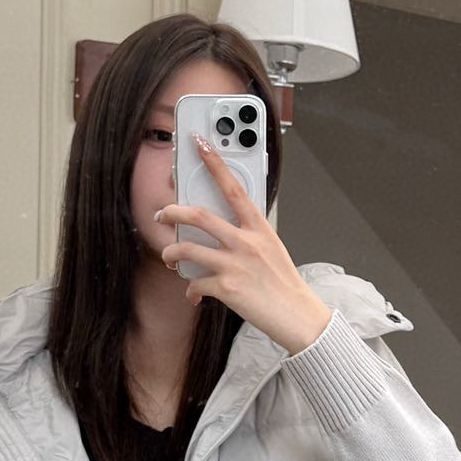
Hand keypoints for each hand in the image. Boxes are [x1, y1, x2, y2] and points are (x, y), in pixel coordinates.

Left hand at [155, 131, 332, 353]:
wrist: (297, 316)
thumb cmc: (284, 283)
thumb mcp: (272, 248)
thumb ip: (248, 234)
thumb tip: (221, 230)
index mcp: (259, 227)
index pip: (234, 187)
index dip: (215, 163)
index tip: (200, 144)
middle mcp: (246, 242)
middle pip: (199, 216)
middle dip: (173, 212)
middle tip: (162, 214)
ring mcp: (235, 264)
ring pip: (188, 250)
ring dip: (171, 253)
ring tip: (168, 257)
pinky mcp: (227, 288)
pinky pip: (195, 284)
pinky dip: (191, 290)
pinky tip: (194, 295)